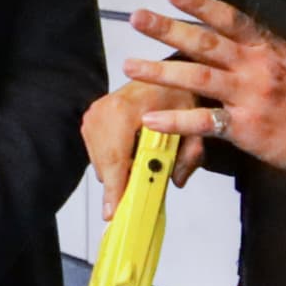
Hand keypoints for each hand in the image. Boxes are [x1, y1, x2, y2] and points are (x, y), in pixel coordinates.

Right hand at [84, 78, 206, 206]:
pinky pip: (98, 154)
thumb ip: (190, 154)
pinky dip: (114, 162)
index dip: (115, 188)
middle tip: (136, 199)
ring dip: (118, 173)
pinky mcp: (91, 120)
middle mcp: (103, 111)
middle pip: (105, 166)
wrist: (164, 73)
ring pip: (100, 163)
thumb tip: (176, 179)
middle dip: (121, 185)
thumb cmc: (177, 92)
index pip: (115, 159)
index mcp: (124, 110)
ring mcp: (94, 115)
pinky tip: (132, 156)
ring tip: (141, 166)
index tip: (114, 212)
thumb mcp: (194, 122)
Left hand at [126, 0, 285, 179]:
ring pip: (199, 77)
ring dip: (161, 71)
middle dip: (168, 29)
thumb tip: (236, 37)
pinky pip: (205, 121)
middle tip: (138, 18)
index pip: (230, 18)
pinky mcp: (246, 127)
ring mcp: (250, 96)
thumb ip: (262, 50)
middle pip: (206, 42)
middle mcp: (256, 66)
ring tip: (131, 66)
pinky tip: (153, 118)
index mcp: (267, 48)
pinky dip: (176, 120)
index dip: (200, 3)